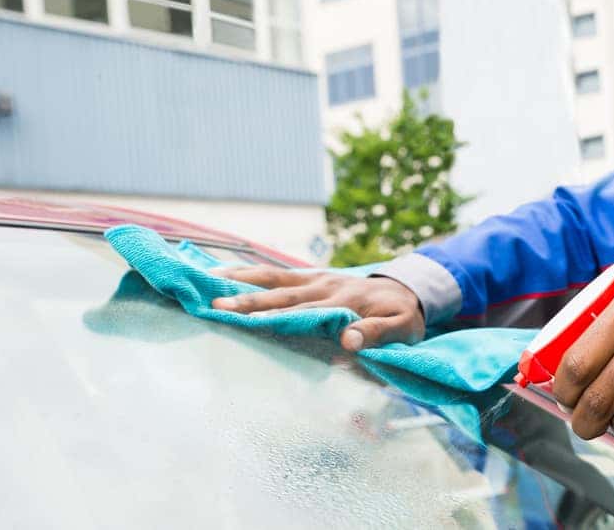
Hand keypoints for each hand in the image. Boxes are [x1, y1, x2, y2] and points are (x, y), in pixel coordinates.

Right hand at [209, 266, 425, 350]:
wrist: (407, 289)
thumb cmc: (402, 316)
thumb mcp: (402, 328)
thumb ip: (377, 333)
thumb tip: (347, 341)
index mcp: (344, 303)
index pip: (304, 313)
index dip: (277, 318)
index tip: (250, 323)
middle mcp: (324, 287)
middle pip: (281, 294)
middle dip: (248, 300)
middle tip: (215, 306)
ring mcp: (315, 279)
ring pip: (272, 278)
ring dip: (241, 280)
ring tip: (207, 281)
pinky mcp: (309, 276)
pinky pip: (276, 273)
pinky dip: (249, 272)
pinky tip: (221, 272)